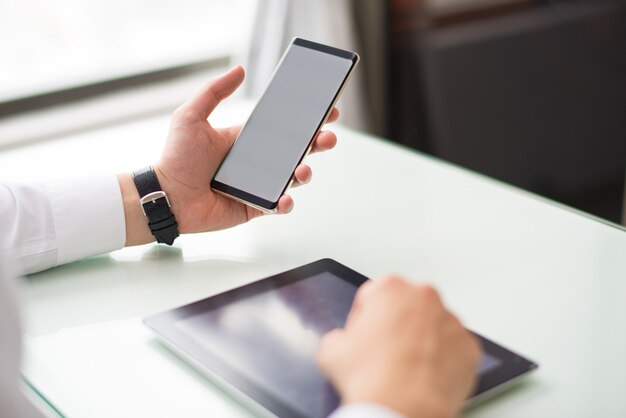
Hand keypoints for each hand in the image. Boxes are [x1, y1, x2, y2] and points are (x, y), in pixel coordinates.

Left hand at [119, 66, 337, 244]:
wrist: (165, 195)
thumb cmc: (175, 157)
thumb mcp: (191, 116)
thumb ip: (214, 92)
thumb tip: (240, 70)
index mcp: (247, 140)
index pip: (284, 128)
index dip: (306, 120)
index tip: (327, 110)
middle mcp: (257, 163)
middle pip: (296, 152)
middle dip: (317, 144)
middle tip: (328, 137)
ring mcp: (258, 186)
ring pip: (292, 179)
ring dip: (305, 173)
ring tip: (303, 170)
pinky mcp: (255, 207)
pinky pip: (278, 206)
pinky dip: (286, 203)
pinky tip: (285, 197)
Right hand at [317, 277, 479, 417]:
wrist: (402, 411)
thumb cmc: (372, 378)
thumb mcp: (331, 350)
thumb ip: (339, 335)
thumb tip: (342, 342)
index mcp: (391, 288)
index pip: (373, 295)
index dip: (364, 318)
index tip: (363, 334)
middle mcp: (424, 297)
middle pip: (406, 305)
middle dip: (396, 324)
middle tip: (384, 352)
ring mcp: (451, 321)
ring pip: (432, 324)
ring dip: (420, 339)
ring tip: (405, 367)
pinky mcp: (469, 346)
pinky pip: (453, 348)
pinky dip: (441, 359)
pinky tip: (423, 375)